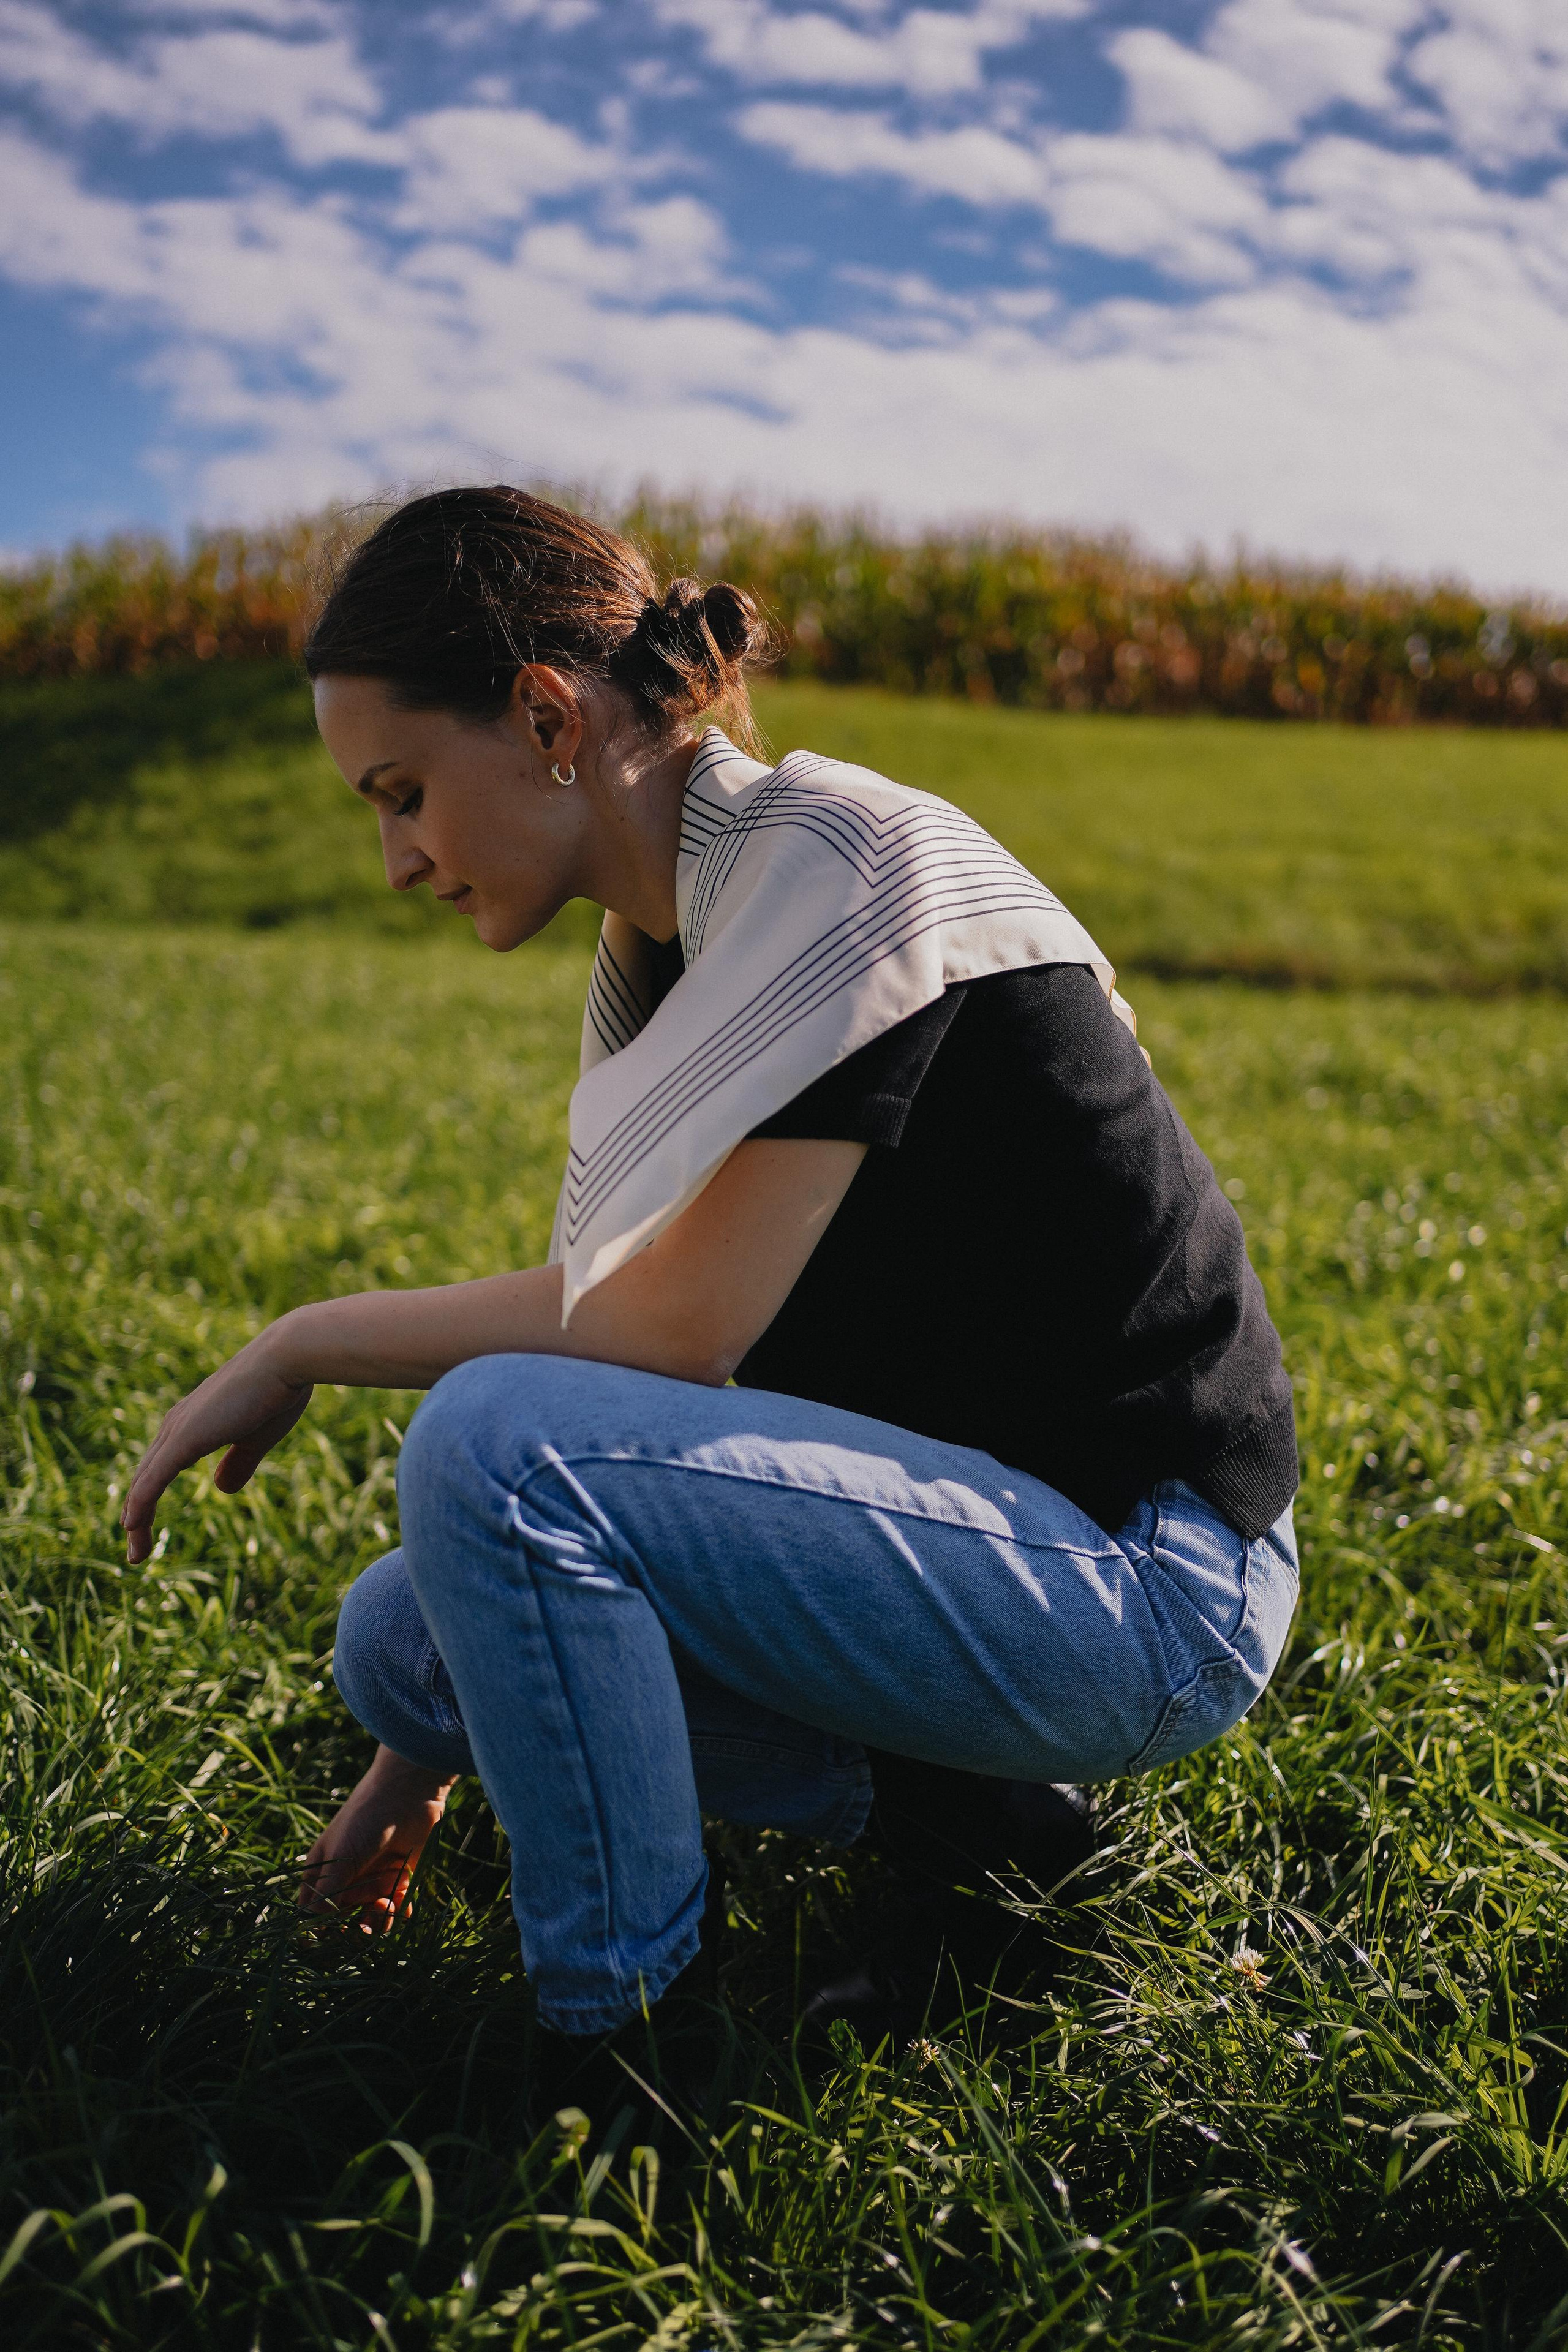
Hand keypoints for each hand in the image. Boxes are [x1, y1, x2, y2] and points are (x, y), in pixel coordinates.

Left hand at [121, 1323, 311, 1562]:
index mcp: (194, 1421)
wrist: (287, 1360)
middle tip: (137, 1549)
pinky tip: (132, 1527)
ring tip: (135, 1553)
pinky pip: (152, 1480)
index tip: (146, 1525)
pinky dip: (140, 1505)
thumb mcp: (257, 1437)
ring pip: (145, 1483)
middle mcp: (178, 1424)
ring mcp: (179, 1431)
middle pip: (146, 1477)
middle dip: (139, 1514)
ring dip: (137, 1520)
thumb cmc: (278, 1391)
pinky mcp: (184, 1439)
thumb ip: (239, 1463)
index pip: (161, 1466)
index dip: (151, 1496)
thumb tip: (220, 1489)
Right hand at [297, 1746, 455, 1931]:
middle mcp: (346, 1878)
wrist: (409, 1794)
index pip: (311, 1909)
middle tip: (362, 1924)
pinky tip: (401, 1903)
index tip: (327, 1941)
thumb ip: (327, 1894)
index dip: (317, 1928)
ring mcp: (373, 1879)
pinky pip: (396, 1909)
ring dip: (377, 1921)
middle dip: (352, 1927)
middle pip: (342, 1919)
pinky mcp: (400, 1879)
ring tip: (386, 1906)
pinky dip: (398, 1912)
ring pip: (370, 1918)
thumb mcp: (340, 1857)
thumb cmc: (365, 1820)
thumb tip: (314, 1927)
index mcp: (322, 1870)